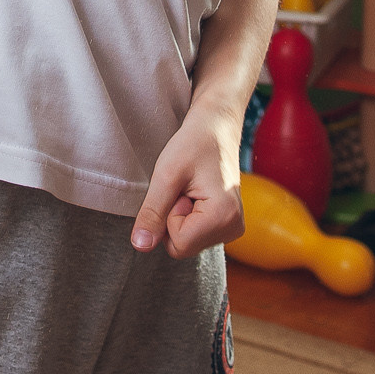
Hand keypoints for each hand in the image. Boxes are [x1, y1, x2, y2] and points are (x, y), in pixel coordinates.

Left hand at [132, 110, 244, 259]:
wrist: (217, 126)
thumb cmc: (194, 142)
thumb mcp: (166, 174)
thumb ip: (152, 213)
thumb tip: (140, 246)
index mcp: (224, 217)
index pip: (177, 244)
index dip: (169, 216)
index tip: (181, 188)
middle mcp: (234, 228)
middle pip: (182, 247)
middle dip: (174, 218)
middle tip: (184, 187)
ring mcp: (233, 228)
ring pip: (187, 242)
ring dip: (180, 216)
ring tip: (191, 187)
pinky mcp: (228, 224)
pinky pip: (195, 235)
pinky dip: (189, 216)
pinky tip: (197, 193)